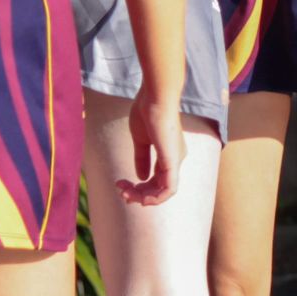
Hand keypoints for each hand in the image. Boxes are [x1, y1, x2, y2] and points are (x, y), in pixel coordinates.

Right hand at [116, 85, 185, 205]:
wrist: (155, 97)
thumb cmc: (147, 111)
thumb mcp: (141, 139)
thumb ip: (142, 158)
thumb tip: (141, 177)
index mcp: (168, 153)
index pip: (156, 179)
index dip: (139, 186)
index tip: (120, 183)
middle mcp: (175, 159)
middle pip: (158, 188)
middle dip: (138, 194)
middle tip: (120, 191)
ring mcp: (175, 161)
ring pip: (163, 192)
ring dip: (143, 197)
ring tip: (125, 193)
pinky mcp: (173, 162)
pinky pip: (169, 189)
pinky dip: (156, 198)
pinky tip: (142, 198)